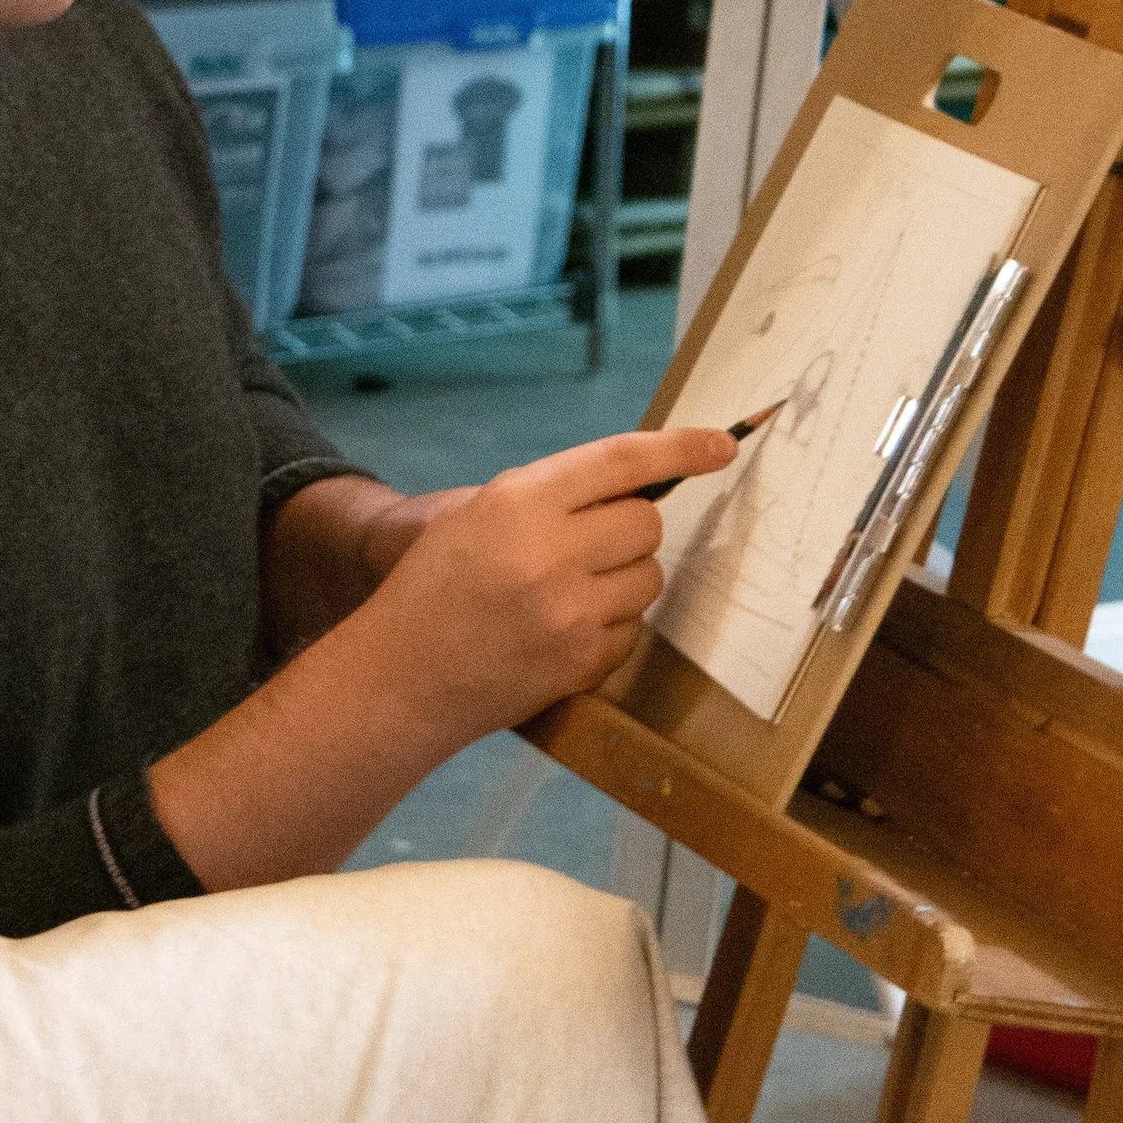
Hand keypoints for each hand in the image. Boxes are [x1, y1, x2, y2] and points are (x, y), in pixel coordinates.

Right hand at [359, 427, 736, 741]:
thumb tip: (642, 482)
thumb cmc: (434, 586)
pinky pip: (634, 630)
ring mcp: (571, 613)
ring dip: (623, 580)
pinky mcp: (582, 662)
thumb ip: (554, 495)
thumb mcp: (478, 515)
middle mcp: (551, 553)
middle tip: (584, 548)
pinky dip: (609, 627)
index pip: (623, 460)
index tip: (722, 445)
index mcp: (519, 502)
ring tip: (566, 594)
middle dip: (627, 531)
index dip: (681, 448)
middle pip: (647, 523)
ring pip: (650, 577)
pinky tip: (560, 632)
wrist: (400, 677)